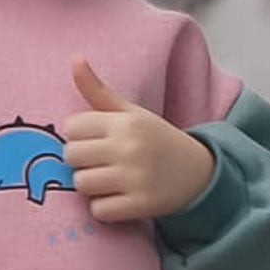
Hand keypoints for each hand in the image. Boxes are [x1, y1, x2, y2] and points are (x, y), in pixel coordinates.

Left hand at [59, 56, 215, 223]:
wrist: (197, 172)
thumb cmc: (155, 140)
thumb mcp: (131, 113)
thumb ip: (98, 91)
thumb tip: (74, 58)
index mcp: (125, 122)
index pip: (71, 127)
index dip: (78, 137)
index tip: (94, 142)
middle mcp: (129, 147)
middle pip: (71, 157)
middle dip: (80, 162)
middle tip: (99, 164)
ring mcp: (136, 177)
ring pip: (81, 184)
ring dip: (90, 187)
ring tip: (108, 182)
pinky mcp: (141, 205)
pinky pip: (99, 211)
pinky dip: (104, 209)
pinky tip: (118, 199)